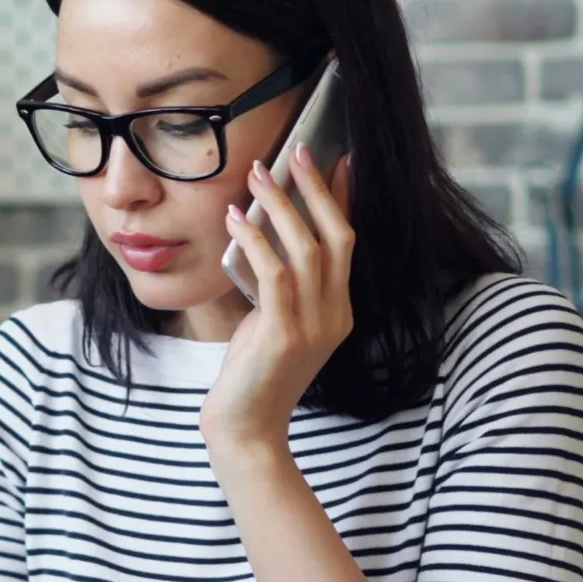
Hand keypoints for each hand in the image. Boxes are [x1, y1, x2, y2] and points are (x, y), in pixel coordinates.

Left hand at [201, 145, 353, 455]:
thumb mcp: (270, 322)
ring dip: (281, 206)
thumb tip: (258, 232)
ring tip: (257, 174)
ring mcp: (315, 327)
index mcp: (339, 312)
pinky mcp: (285, 335)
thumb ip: (276, 286)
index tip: (338, 159)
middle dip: (318, 190)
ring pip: (307, 249)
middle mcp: (336, 316)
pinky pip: (275, 274)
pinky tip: (235, 217)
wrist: (245, 430)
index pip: (347, 244)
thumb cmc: (251, 376)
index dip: (343, 199)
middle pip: (338, 238)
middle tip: (297, 151)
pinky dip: (255, 240)